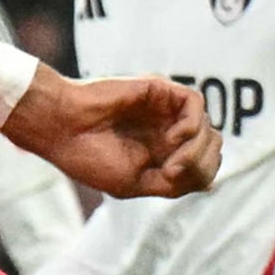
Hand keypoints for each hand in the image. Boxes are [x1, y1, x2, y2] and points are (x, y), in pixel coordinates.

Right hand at [4, 70, 221, 198]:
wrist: (61, 128)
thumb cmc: (89, 157)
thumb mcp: (135, 183)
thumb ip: (172, 184)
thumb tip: (210, 182)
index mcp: (160, 155)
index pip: (204, 165)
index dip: (201, 175)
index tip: (172, 178)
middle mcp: (167, 131)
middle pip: (212, 146)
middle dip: (202, 162)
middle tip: (174, 169)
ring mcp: (165, 111)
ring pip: (208, 126)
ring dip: (195, 147)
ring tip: (170, 154)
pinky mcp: (160, 90)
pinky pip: (195, 103)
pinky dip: (191, 124)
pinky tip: (172, 137)